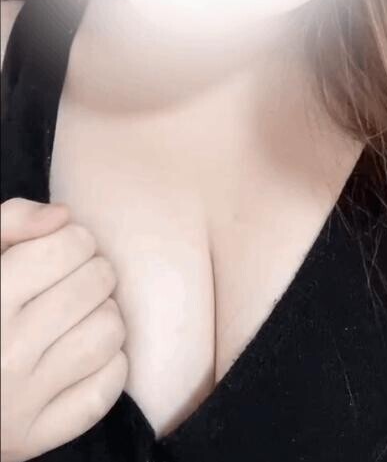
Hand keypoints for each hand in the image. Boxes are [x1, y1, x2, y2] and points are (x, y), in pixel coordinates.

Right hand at [1, 199, 128, 461]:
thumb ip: (9, 222)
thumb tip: (64, 216)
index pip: (70, 245)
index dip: (73, 239)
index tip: (61, 249)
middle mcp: (4, 353)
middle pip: (97, 284)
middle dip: (93, 271)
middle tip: (73, 279)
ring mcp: (21, 401)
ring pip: (109, 333)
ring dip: (104, 315)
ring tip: (80, 314)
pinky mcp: (34, 437)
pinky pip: (104, 390)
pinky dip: (108, 366)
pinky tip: (83, 353)